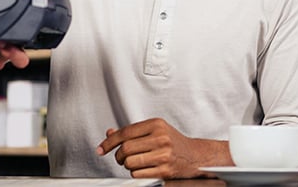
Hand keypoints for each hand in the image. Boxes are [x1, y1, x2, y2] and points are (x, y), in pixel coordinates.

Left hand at [96, 118, 231, 178]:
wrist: (196, 156)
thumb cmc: (174, 142)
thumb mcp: (154, 131)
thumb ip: (132, 132)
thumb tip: (110, 133)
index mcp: (156, 124)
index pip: (125, 132)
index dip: (109, 142)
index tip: (101, 149)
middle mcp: (160, 138)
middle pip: (125, 149)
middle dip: (118, 156)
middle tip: (121, 157)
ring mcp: (163, 154)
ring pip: (130, 162)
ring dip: (127, 165)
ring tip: (134, 162)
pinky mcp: (164, 170)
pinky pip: (138, 174)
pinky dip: (136, 173)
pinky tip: (143, 168)